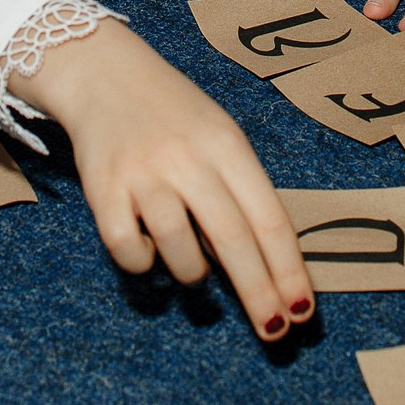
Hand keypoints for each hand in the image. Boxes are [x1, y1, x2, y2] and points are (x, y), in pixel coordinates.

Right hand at [11, 21, 314, 339]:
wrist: (103, 72)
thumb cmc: (172, 113)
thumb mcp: (218, 135)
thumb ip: (239, 189)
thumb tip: (260, 263)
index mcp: (226, 144)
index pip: (268, 217)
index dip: (288, 269)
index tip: (301, 310)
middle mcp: (187, 158)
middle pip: (233, 239)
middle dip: (257, 293)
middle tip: (273, 332)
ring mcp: (143, 174)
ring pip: (180, 251)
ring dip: (194, 275)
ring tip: (194, 270)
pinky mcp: (103, 189)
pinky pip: (128, 249)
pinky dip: (142, 263)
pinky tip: (148, 248)